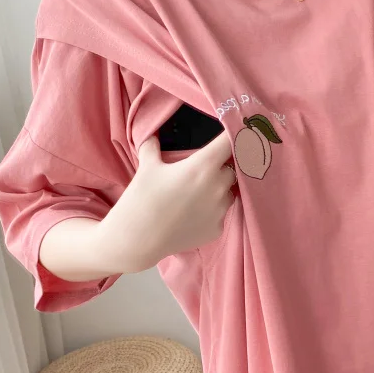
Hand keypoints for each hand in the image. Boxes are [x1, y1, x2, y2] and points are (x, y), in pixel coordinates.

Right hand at [93, 132, 236, 271]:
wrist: (137, 239)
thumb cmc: (141, 198)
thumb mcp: (146, 166)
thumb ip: (153, 145)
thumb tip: (151, 132)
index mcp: (203, 166)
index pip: (230, 143)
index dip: (234, 135)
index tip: (236, 132)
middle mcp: (218, 187)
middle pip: (232, 169)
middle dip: (222, 167)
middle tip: (203, 170)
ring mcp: (220, 210)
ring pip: (229, 192)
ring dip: (219, 189)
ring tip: (196, 194)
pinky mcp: (217, 229)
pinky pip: (220, 214)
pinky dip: (211, 211)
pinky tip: (192, 214)